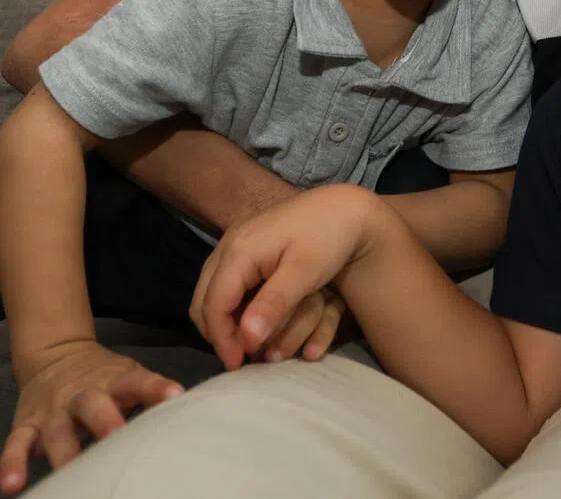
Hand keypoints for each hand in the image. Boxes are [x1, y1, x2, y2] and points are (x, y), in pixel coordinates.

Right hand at [0, 340, 182, 493]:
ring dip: (62, 450)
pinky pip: (16, 445)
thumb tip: (193, 408)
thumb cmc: (105, 376)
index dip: (156, 388)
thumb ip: (152, 394)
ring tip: (67, 470)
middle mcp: (83, 393)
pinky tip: (12, 484)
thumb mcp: (129, 376)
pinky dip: (12, 464)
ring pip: (57, 430)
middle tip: (117, 434)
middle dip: (105, 420)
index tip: (175, 395)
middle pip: (93, 404)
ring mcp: (53, 410)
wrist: (57, 355)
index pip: (138, 381)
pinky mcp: (27, 425)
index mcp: (114, 381)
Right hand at [190, 184, 385, 369]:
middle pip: (203, 300)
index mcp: (239, 251)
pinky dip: (236, 302)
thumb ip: (274, 305)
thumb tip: (246, 340)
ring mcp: (236, 242)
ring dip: (226, 319)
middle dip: (219, 332)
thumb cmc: (328, 237)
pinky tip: (254, 316)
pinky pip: (228, 280)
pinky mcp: (248, 245)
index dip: (222, 340)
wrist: (346, 206)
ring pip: (212, 291)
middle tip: (240, 356)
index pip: (213, 306)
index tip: (238, 366)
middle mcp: (230, 245)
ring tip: (246, 340)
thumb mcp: (305, 273)